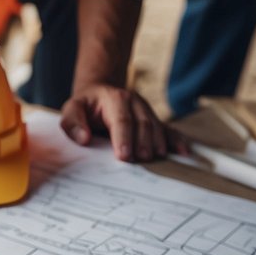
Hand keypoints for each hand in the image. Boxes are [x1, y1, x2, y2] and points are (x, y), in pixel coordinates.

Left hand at [61, 84, 187, 161]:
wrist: (100, 94)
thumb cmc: (85, 106)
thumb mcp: (72, 109)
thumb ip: (72, 123)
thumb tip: (84, 138)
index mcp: (115, 99)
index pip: (121, 119)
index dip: (124, 138)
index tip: (124, 156)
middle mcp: (134, 103)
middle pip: (143, 124)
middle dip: (143, 142)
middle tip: (142, 160)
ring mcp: (146, 110)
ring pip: (156, 126)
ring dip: (158, 143)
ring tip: (158, 158)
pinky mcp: (154, 119)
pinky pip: (168, 129)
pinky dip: (176, 140)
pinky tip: (184, 153)